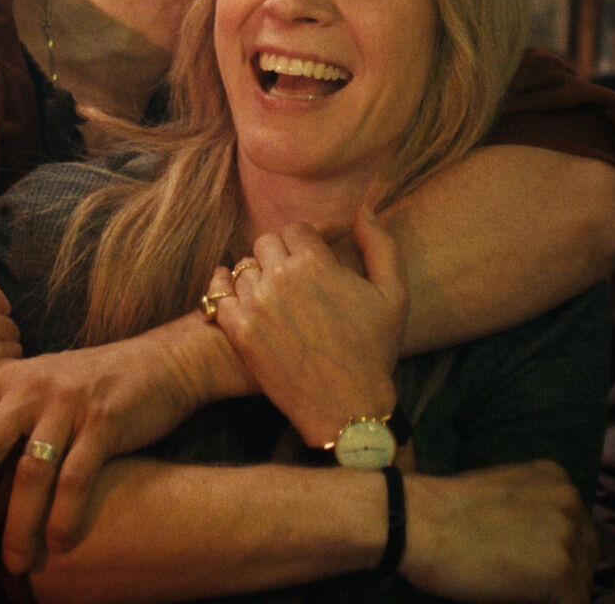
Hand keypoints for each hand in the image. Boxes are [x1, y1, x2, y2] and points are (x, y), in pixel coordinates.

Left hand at [0, 315, 229, 572]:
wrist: (164, 361)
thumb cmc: (95, 383)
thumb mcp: (39, 382)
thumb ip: (2, 409)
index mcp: (5, 376)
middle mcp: (29, 385)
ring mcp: (67, 402)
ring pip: (28, 472)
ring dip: (17, 525)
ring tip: (15, 563)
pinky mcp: (104, 421)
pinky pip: (75, 478)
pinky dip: (63, 517)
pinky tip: (59, 544)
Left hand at [213, 203, 406, 446]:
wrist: (346, 407)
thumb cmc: (374, 351)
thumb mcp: (394, 294)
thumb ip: (380, 243)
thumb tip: (363, 206)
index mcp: (317, 262)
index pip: (296, 229)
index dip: (307, 243)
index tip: (313, 261)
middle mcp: (281, 277)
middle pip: (267, 243)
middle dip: (281, 256)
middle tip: (295, 280)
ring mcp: (256, 304)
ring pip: (244, 267)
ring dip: (258, 276)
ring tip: (275, 297)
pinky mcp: (239, 331)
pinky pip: (220, 294)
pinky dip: (227, 292)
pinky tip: (243, 300)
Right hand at [399, 461, 596, 603]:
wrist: (417, 522)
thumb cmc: (443, 508)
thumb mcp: (501, 491)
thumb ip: (531, 510)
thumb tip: (539, 544)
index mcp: (557, 479)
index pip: (576, 527)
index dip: (556, 551)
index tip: (532, 565)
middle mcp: (572, 503)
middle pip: (586, 554)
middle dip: (562, 573)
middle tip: (526, 584)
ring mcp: (569, 539)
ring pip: (581, 583)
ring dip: (556, 593)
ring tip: (522, 593)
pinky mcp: (561, 575)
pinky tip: (521, 601)